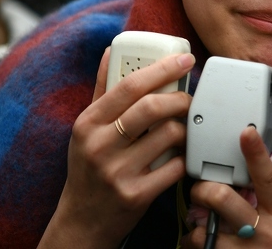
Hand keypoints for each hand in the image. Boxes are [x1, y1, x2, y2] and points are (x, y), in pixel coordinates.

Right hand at [39, 48, 194, 248]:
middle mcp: (99, 146)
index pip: (129, 85)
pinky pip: (174, 167)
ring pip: (169, 135)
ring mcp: (117, 172)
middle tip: (189, 98)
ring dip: (184, 129)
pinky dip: (184, 158)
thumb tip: (110, 50)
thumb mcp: (86, 128)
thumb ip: (102, 89)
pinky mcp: (136, 196)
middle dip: (180, 98)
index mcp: (88, 123)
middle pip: (151, 107)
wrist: (82, 221)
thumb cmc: (88, 168)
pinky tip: (180, 156)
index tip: (184, 60)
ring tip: (183, 129)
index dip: (162, 68)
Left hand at [182, 127, 271, 248]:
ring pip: (205, 228)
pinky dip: (192, 244)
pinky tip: (200, 245)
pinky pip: (197, 248)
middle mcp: (265, 234)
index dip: (256, 154)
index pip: (268, 179)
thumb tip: (238, 174)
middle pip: (223, 198)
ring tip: (201, 228)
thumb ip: (262, 200)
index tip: (246, 132)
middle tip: (200, 193)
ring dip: (195, 226)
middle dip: (203, 191)